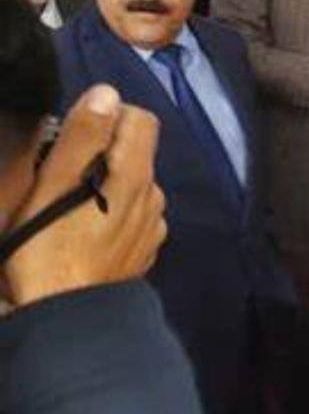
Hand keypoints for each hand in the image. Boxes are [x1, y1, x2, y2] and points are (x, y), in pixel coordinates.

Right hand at [5, 85, 166, 307]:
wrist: (67, 318)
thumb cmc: (48, 251)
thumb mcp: (53, 186)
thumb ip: (83, 137)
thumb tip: (106, 94)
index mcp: (136, 177)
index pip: (141, 119)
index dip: (107, 116)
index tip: (74, 136)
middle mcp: (155, 198)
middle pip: (136, 152)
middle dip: (103, 151)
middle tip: (61, 174)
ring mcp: (154, 227)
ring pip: (134, 184)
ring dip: (107, 182)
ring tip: (69, 206)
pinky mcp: (146, 250)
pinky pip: (133, 214)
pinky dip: (113, 211)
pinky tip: (85, 230)